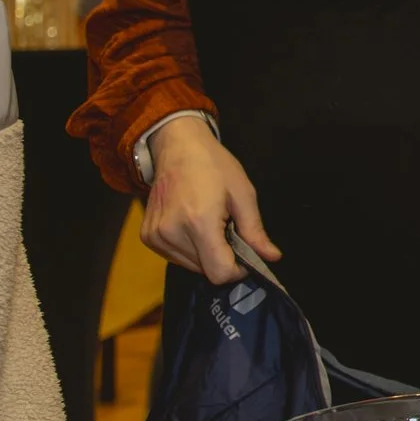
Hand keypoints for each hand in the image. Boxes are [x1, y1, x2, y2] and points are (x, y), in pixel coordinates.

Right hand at [142, 115, 277, 284]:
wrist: (178, 147)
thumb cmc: (215, 166)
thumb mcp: (243, 194)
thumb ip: (255, 231)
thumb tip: (272, 257)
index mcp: (199, 222)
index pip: (219, 273)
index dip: (237, 270)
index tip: (245, 255)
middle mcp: (172, 233)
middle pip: (206, 270)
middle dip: (222, 257)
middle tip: (226, 229)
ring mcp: (155, 237)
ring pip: (191, 266)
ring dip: (205, 253)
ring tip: (210, 224)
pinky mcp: (147, 237)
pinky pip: (175, 257)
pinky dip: (189, 248)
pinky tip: (192, 224)